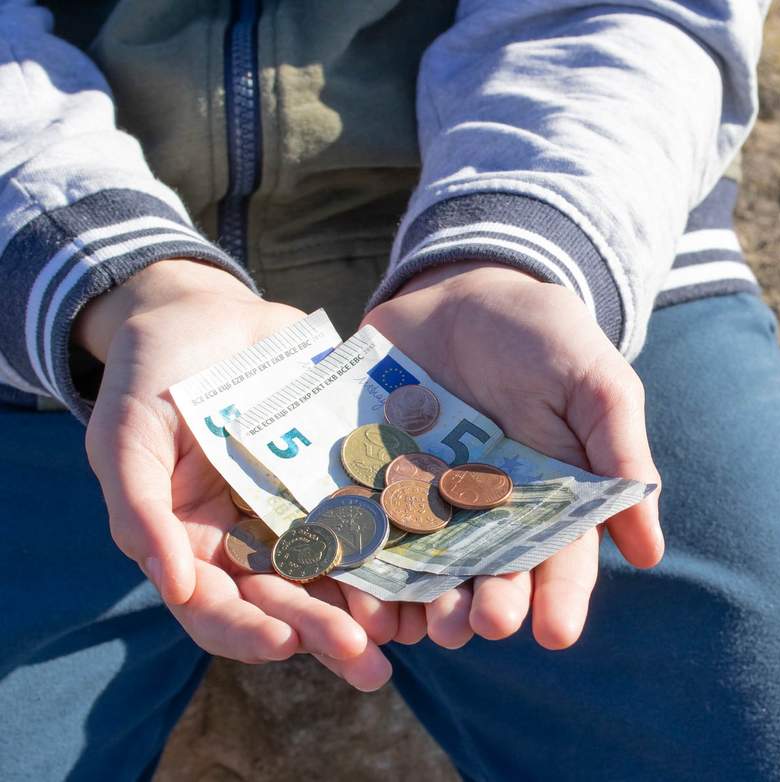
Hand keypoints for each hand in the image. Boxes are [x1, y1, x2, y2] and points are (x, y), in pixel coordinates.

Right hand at [79, 260, 404, 689]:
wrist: (208, 314)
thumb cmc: (151, 377)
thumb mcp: (127, 437)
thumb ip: (141, 510)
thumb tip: (173, 587)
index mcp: (197, 545)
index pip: (219, 609)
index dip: (248, 631)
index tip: (284, 643)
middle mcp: (256, 540)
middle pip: (291, 602)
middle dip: (326, 633)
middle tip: (368, 660)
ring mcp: (306, 511)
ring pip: (343, 571)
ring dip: (375, 607)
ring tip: (414, 633)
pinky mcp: (348, 478)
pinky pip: (380, 515)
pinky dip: (405, 545)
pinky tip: (441, 566)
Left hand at [363, 262, 663, 649]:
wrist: (459, 290)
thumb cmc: (541, 335)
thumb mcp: (594, 382)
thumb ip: (620, 454)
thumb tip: (650, 550)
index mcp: (552, 501)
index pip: (561, 560)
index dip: (561, 598)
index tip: (556, 631)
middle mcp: (490, 516)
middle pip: (490, 575)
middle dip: (487, 605)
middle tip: (481, 624)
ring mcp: (428, 504)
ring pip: (426, 569)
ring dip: (422, 603)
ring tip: (417, 625)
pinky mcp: (371, 483)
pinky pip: (364, 532)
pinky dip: (359, 565)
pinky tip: (355, 592)